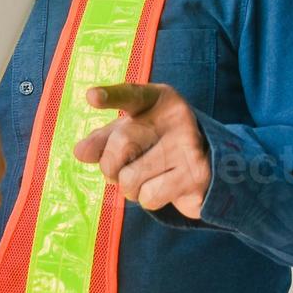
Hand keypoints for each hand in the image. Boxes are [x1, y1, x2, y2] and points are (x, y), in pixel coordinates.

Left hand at [74, 82, 209, 218]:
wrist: (211, 161)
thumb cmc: (157, 141)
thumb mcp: (130, 130)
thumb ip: (103, 138)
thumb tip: (81, 152)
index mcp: (157, 99)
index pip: (131, 95)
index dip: (110, 96)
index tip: (92, 97)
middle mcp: (177, 118)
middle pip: (122, 144)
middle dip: (109, 166)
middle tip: (116, 170)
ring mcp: (190, 147)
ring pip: (131, 178)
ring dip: (128, 187)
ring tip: (143, 177)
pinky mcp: (197, 177)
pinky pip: (149, 197)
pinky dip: (146, 198)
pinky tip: (163, 187)